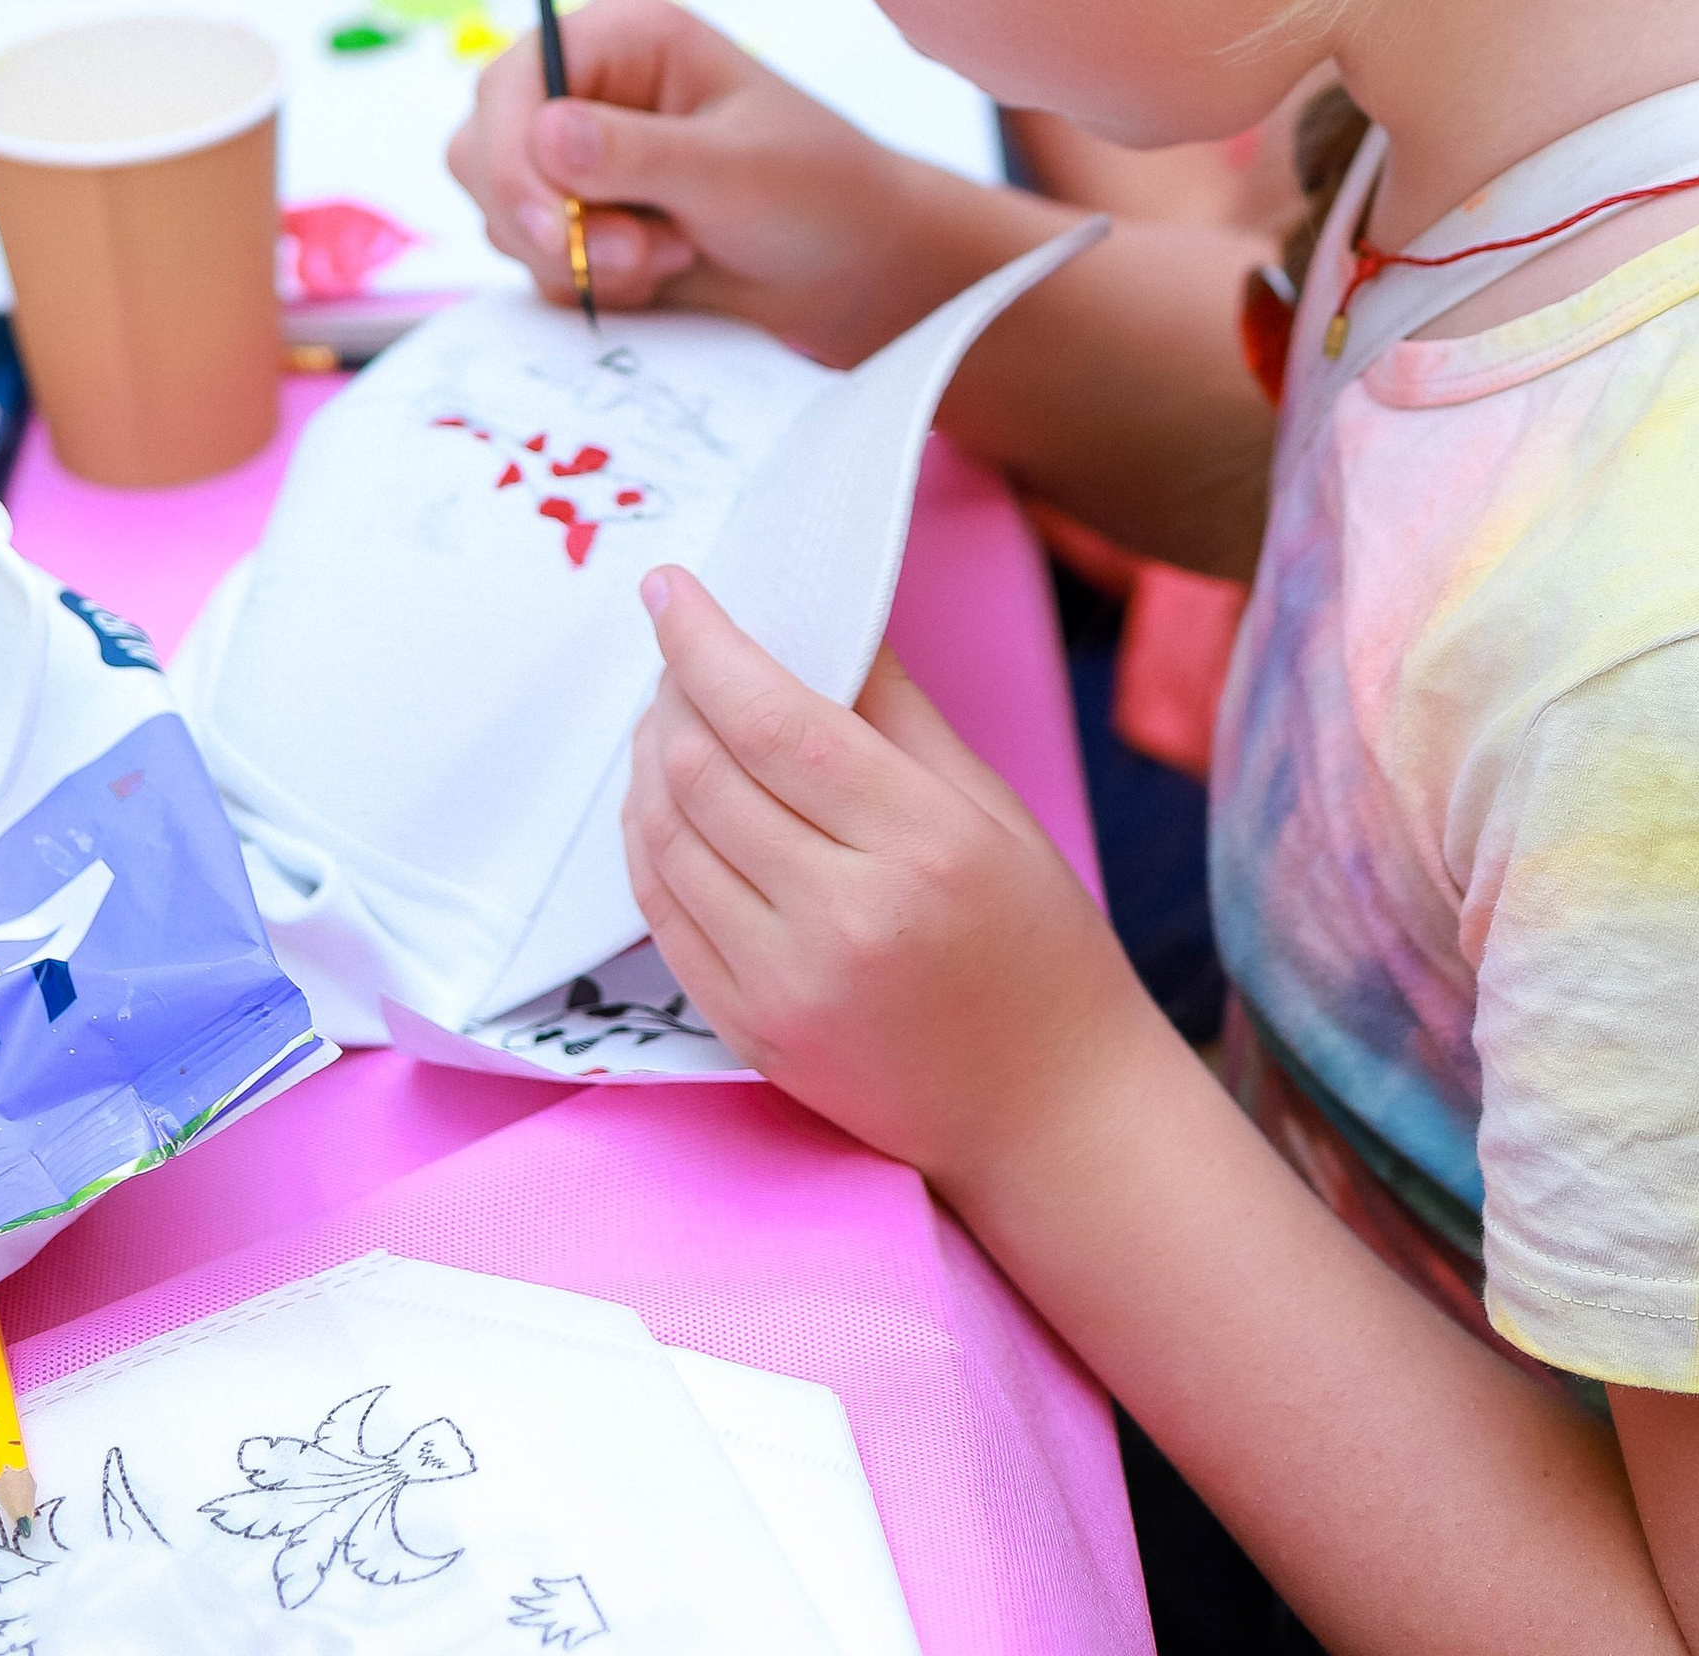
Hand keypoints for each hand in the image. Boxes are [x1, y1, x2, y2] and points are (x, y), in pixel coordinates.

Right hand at [445, 0, 1031, 364]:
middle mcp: (584, 83)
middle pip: (483, 149)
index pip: (510, 82)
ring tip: (670, 253)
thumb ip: (639, 155)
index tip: (556, 230)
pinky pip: (530, 259)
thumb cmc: (816, 192)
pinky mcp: (576, 215)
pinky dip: (585, 281)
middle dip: (549, 221)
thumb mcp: (736, 171)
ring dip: (576, 256)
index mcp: (622, 34)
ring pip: (500, 212)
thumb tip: (546, 133)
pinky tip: (660, 269)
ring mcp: (572, 153)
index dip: (513, 160)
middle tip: (641, 255)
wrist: (851, 269)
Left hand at [623, 566, 1161, 1204]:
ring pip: (668, 838)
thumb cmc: (1036, 944)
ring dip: (649, 761)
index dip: (706, 642)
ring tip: (669, 717)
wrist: (1049, 1113)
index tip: (668, 586)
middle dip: (672, 692)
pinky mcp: (753, 1034)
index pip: (777, 719)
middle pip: (706, 772)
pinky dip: (649, 841)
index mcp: (922, 842)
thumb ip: (894, 708)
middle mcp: (847, 917)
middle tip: (678, 650)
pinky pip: (662, 916)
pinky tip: (664, 801)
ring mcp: (789, 986)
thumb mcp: (990, 806)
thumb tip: (817, 615)